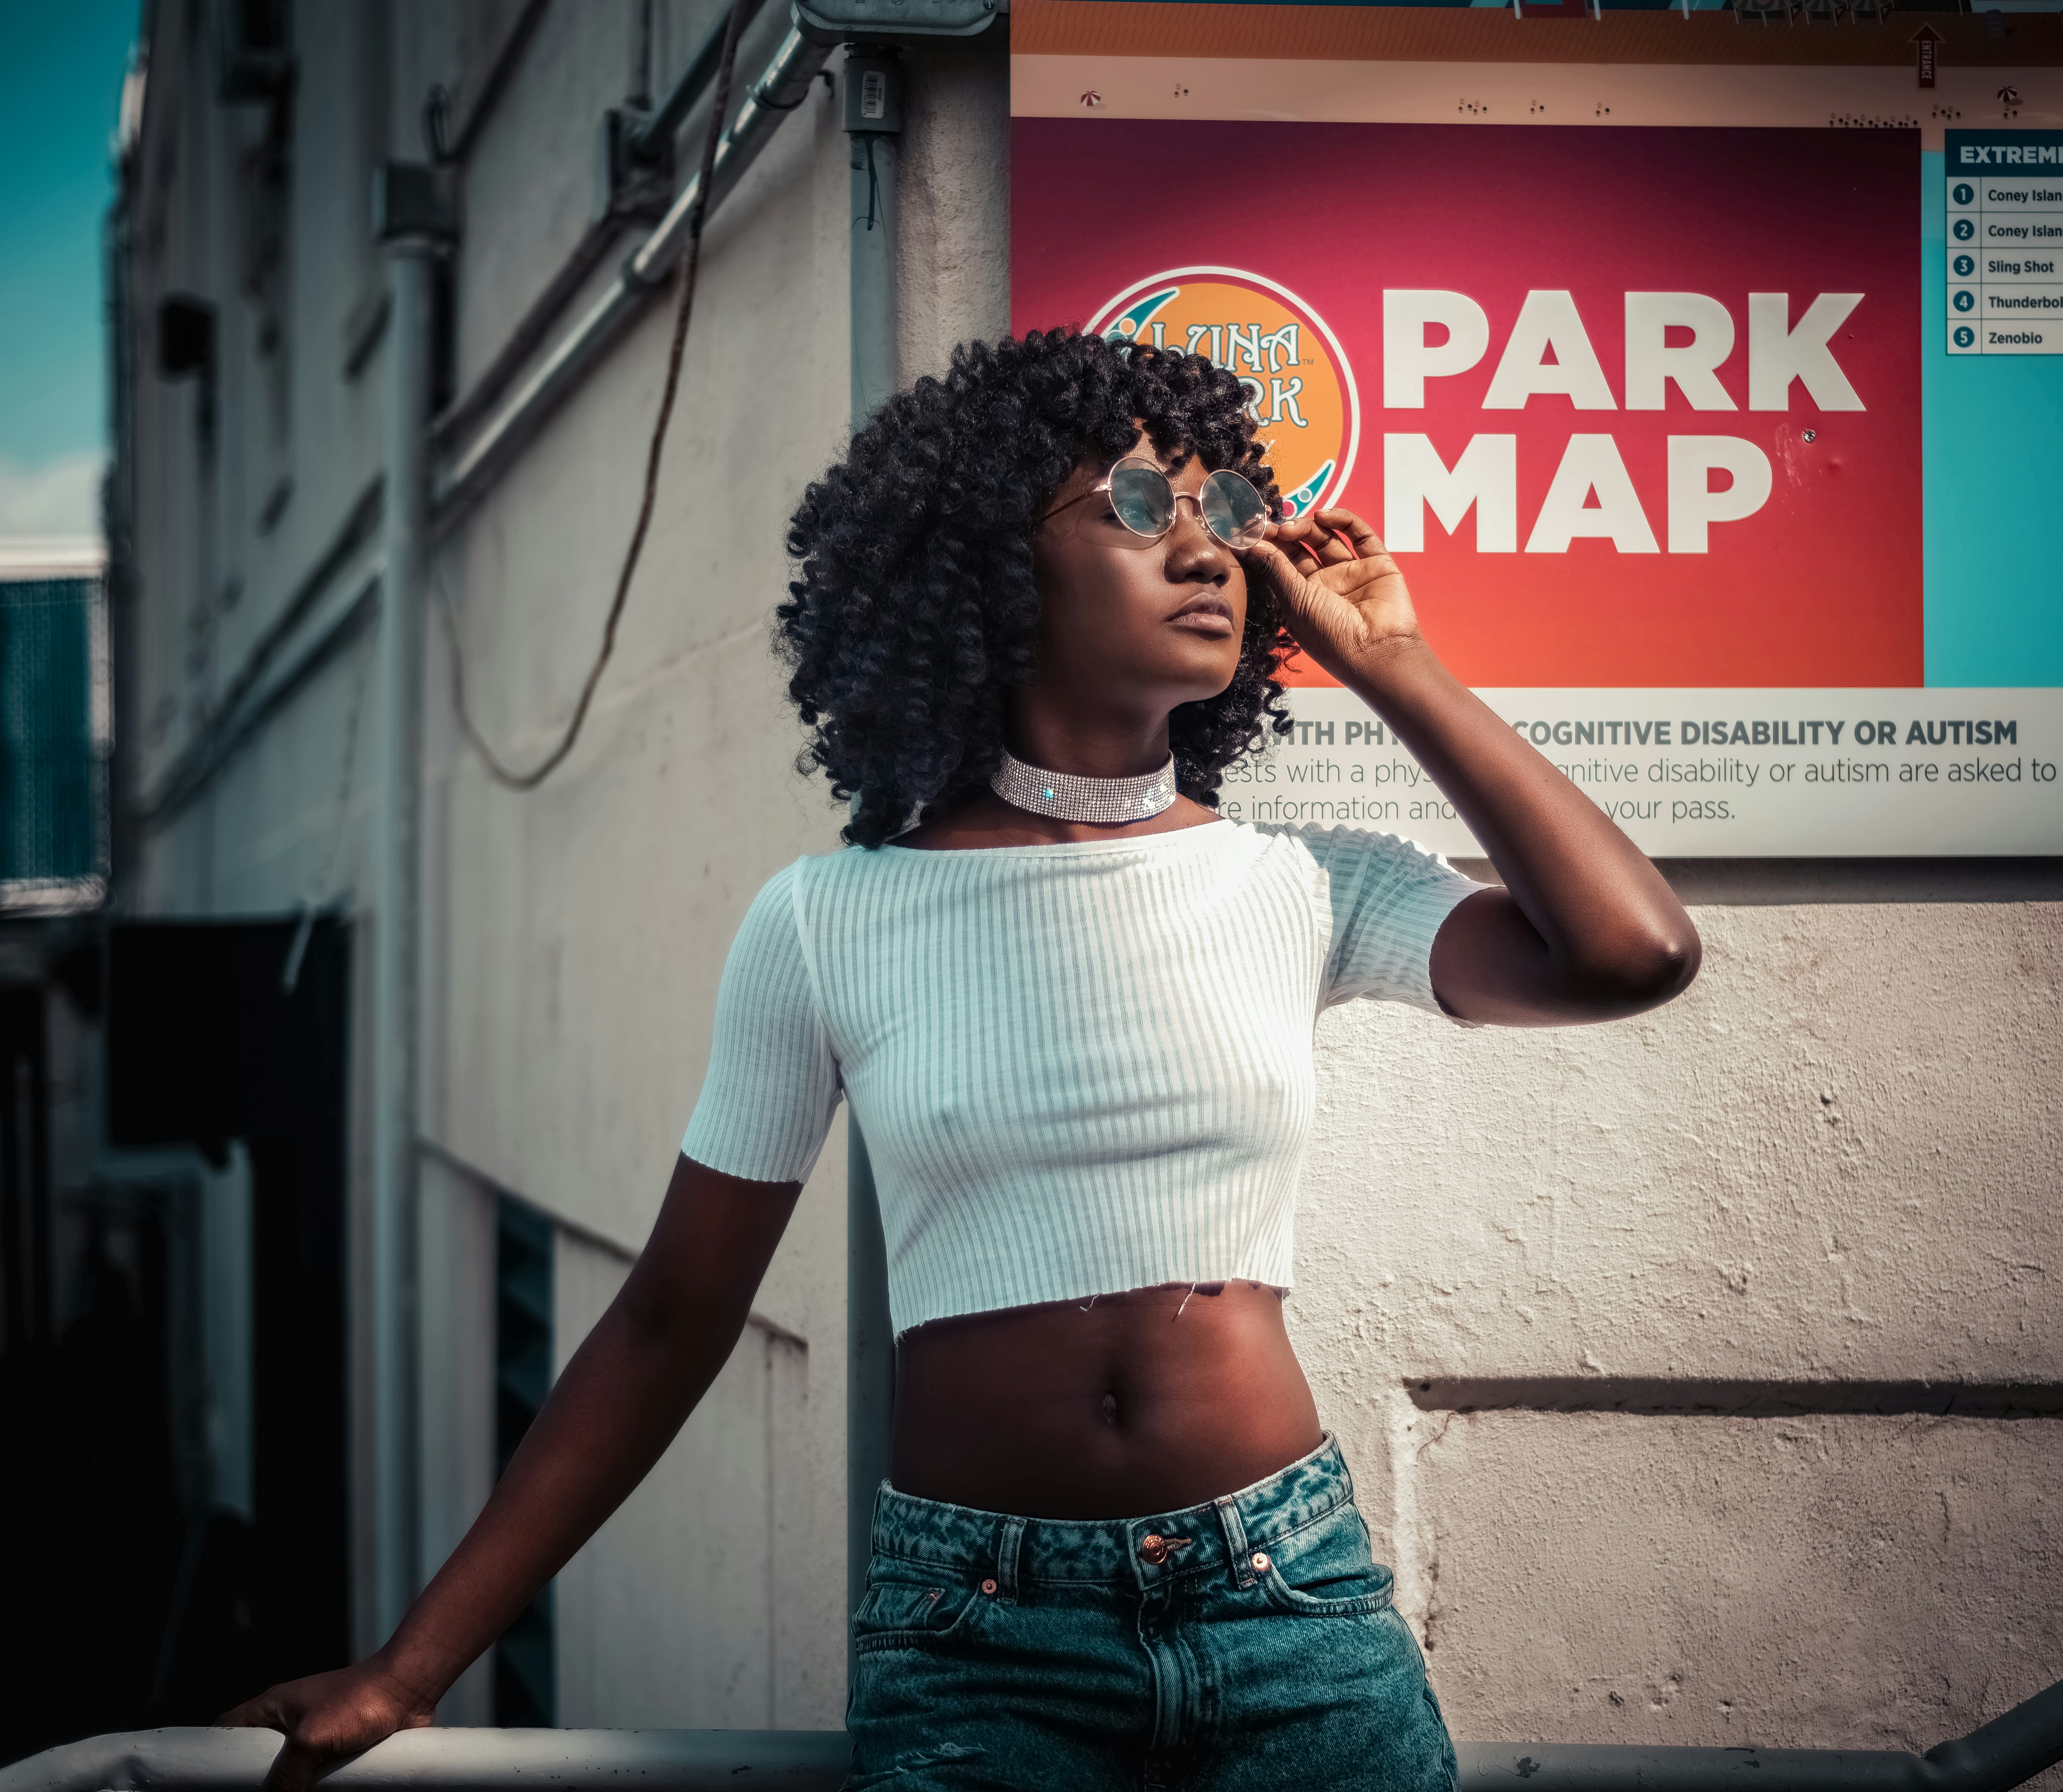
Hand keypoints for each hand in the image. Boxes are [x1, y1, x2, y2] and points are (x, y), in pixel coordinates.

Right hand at [219, 1657, 437, 1791]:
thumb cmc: (360, 1700)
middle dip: (262, 1782)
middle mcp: (292, 1723)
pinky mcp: (340, 1749)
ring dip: (294, 1787)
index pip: (229, 1732)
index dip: (218, 1756)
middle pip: (260, 1761)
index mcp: (274, 1709)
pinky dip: (320, 1788)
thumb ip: (286, 1776)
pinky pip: (320, 1776)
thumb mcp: (311, 1740)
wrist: (410, 1689)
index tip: (216, 1783)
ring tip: (300, 1791)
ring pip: (292, 1773)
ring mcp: (317, 1736)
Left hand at [1242, 507, 1422, 684]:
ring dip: (1307, 527)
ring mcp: (1350, 574)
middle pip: (1300, 549)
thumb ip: (1274, 569)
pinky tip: (1324, 516)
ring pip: (1326, 539)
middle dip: (1284, 535)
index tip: (1249, 533)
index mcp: (1300, 600)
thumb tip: (1248, 546)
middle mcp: (1324, 586)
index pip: (1278, 566)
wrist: (1378, 652)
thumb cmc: (1332, 637)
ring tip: (1291, 527)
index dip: (1265, 548)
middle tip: (1269, 526)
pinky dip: (1342, 521)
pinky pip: (1359, 536)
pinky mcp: (1375, 564)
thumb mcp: (1294, 602)